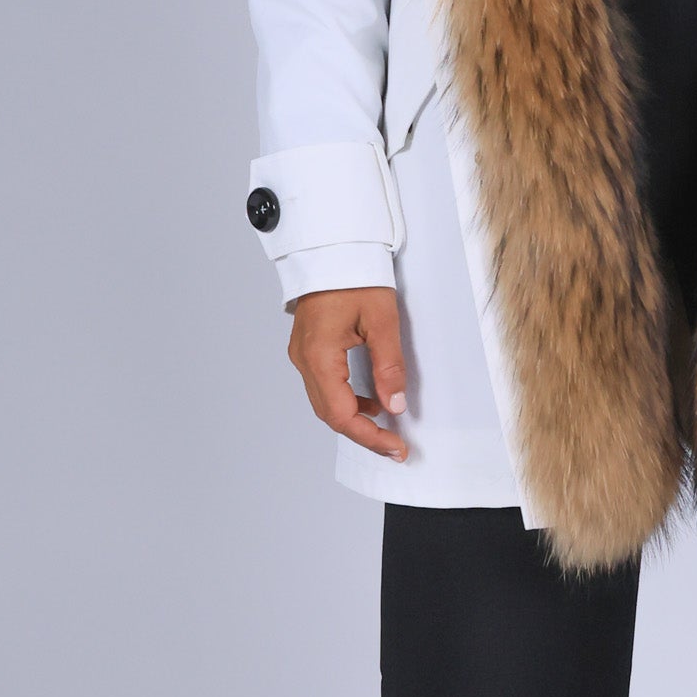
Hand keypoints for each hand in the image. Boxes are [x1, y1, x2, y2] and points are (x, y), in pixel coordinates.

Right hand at [288, 287, 408, 461]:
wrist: (333, 249)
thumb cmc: (355, 276)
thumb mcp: (382, 320)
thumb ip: (388, 366)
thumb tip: (394, 406)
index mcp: (320, 355)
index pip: (342, 414)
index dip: (369, 437)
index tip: (394, 447)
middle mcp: (304, 359)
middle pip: (329, 414)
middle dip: (363, 434)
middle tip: (393, 446)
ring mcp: (302, 354)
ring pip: (324, 403)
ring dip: (353, 419)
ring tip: (385, 428)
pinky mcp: (308, 349)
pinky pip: (323, 386)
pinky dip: (345, 401)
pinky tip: (369, 401)